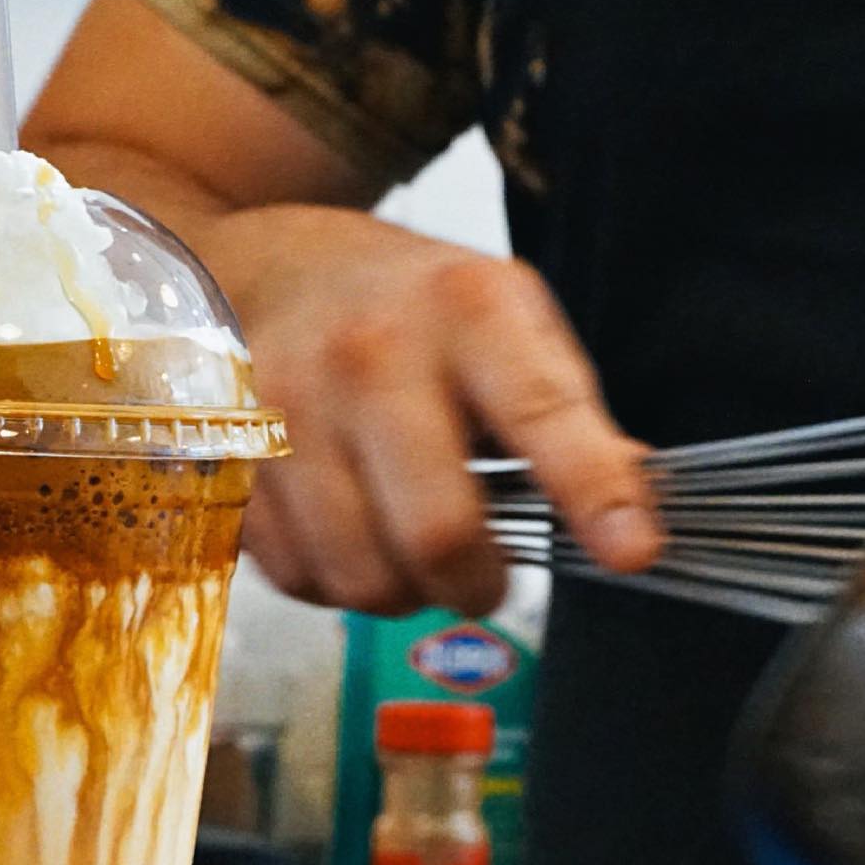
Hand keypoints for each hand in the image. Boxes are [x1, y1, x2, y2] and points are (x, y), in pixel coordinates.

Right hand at [207, 205, 663, 617]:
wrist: (272, 271)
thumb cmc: (410, 310)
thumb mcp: (506, 323)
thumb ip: (566, 416)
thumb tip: (631, 521)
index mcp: (465, 310)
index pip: (539, 413)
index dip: (592, 491)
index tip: (632, 553)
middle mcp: (368, 356)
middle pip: (435, 530)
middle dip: (476, 584)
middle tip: (484, 580)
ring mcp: (286, 410)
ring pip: (359, 575)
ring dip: (400, 594)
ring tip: (408, 555)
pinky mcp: (231, 463)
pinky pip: (297, 577)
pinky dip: (334, 584)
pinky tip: (348, 538)